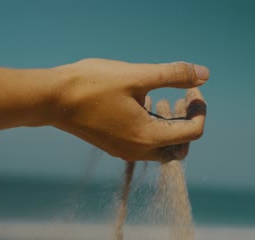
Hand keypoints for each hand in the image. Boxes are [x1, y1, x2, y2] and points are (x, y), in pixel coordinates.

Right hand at [45, 58, 208, 161]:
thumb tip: (203, 74)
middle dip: (189, 122)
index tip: (193, 88)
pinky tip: (145, 105)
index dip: (199, 109)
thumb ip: (173, 75)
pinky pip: (144, 144)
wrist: (51, 99)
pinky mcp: (114, 145)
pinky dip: (155, 128)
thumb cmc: (92, 85)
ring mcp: (125, 151)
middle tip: (185, 97)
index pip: (193, 132)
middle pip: (180, 145)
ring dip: (173, 127)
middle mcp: (138, 151)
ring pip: (162, 147)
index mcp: (148, 136)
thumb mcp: (136, 75)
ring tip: (168, 100)